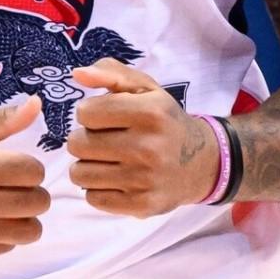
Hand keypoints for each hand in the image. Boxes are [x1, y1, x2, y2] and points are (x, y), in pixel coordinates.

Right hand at [0, 95, 50, 259]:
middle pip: (38, 202)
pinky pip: (9, 246)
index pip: (34, 171)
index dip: (29, 166)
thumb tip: (37, 104)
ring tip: (6, 205)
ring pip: (30, 231)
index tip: (13, 165)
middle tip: (11, 186)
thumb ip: (1, 121)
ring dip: (24, 216)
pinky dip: (4, 233)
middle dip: (30, 190)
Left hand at [64, 58, 218, 217]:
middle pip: (77, 144)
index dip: (90, 113)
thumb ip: (112, 73)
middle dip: (85, 140)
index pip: (84, 113)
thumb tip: (78, 74)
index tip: (105, 117)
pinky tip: (116, 179)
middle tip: (105, 140)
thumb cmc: (164, 121)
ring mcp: (145, 180)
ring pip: (79, 174)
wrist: (202, 163)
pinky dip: (98, 189)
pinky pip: (93, 198)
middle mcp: (148, 147)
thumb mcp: (146, 89)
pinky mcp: (141, 205)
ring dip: (88, 166)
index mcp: (149, 112)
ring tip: (108, 160)